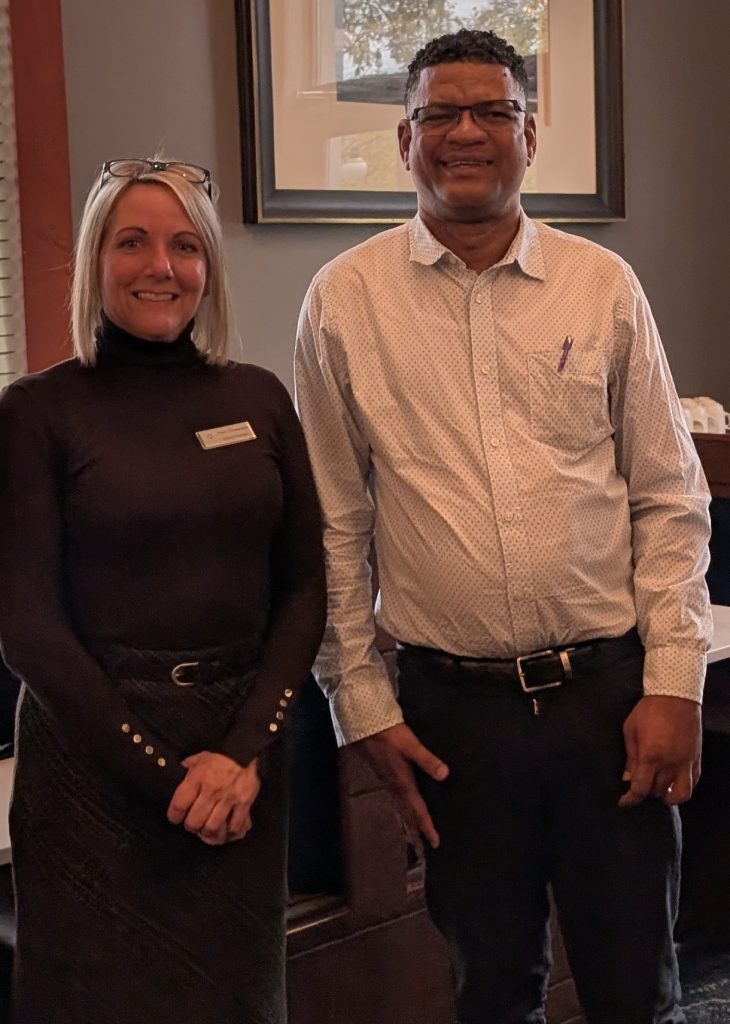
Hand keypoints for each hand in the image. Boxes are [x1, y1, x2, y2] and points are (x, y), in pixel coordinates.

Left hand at [167, 752, 260, 844]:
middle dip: (191, 826)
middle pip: (195, 821)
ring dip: (208, 832)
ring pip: (213, 827)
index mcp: (198, 777)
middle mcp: (212, 790)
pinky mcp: (244, 803)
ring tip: (207, 829)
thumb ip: (187, 769)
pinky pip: (234, 825)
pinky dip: (229, 831)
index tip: (176, 818)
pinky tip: (226, 828)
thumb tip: (175, 775)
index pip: (179, 805)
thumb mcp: (200, 758)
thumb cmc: (220, 756)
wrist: (247, 750)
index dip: (174, 816)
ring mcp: (229, 798)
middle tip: (193, 824)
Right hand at [356, 723, 448, 854]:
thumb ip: (427, 760)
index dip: (426, 825)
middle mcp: (394, 786)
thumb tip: (445, 775)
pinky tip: (403, 810)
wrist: (366, 726)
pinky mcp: (384, 776)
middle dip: (416, 831)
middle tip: (424, 849)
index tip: (435, 842)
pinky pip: (395, 800)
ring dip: (408, 823)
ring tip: (415, 837)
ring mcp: (388, 782)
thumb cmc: (390, 734)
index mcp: (402, 782)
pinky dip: (401, 810)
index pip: (417, 809)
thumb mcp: (411, 745)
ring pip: (400, 808)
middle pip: (407, 814)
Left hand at [619, 695, 701, 807]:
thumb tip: (627, 778)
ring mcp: (686, 762)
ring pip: (680, 794)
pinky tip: (673, 783)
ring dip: (667, 797)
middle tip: (638, 788)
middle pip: (657, 792)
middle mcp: (670, 763)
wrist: (675, 695)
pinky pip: (693, 782)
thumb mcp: (630, 730)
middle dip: (646, 793)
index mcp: (651, 756)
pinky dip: (683, 788)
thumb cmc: (649, 710)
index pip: (640, 788)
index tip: (624, 802)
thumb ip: (630, 757)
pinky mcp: (696, 758)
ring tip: (658, 791)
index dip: (630, 799)